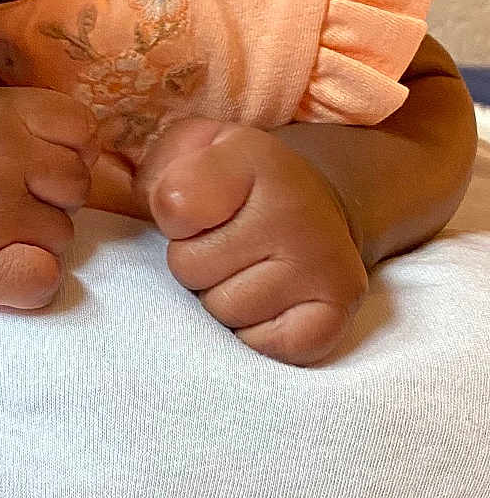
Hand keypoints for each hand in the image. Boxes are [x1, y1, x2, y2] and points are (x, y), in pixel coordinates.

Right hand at [0, 85, 100, 308]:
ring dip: (30, 238)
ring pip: (62, 237)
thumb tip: (81, 146)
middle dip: (45, 196)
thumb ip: (19, 118)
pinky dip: (25, 280)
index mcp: (3, 111)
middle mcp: (3, 157)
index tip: (27, 164)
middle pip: (77, 186)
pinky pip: (44, 281)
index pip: (83, 130)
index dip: (63, 151)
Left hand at [134, 116, 369, 365]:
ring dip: (222, 296)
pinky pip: (262, 346)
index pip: (175, 205)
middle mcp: (298, 211)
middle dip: (194, 260)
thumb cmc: (234, 186)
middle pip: (189, 268)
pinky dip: (254, 333)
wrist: (314, 209)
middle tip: (225, 243)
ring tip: (247, 268)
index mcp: (256, 159)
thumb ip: (161, 170)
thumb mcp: (191, 151)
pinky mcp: (336, 315)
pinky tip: (269, 299)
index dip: (171, 215)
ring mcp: (326, 266)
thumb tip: (163, 209)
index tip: (196, 207)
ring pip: (222, 311)